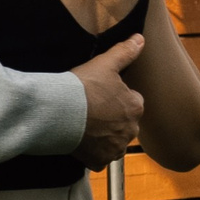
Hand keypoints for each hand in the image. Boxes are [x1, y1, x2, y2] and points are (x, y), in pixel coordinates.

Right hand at [71, 34, 146, 168]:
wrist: (58, 112)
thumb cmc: (82, 87)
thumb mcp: (105, 63)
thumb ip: (125, 52)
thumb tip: (140, 39)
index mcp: (135, 106)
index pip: (132, 102)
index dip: (116, 98)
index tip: (100, 96)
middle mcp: (130, 130)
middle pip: (123, 124)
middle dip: (111, 120)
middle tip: (91, 111)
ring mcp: (115, 147)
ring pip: (113, 142)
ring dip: (103, 137)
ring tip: (84, 126)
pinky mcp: (99, 161)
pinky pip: (99, 159)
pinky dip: (91, 153)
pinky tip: (80, 142)